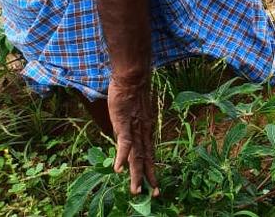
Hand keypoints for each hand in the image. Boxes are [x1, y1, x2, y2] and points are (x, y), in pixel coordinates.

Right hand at [107, 74, 159, 196]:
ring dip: (135, 174)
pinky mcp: (124, 123)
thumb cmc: (132, 92)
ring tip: (136, 191)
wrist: (133, 77)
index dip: (151, 170)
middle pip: (145, 159)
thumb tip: (126, 135)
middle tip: (153, 196)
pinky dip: (122, 156)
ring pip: (136, 155)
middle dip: (148, 178)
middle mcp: (142, 132)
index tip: (155, 185)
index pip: (149, 154)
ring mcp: (134, 129)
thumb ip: (131, 125)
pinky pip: (124, 143)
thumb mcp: (132, 114)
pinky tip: (119, 169)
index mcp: (145, 131)